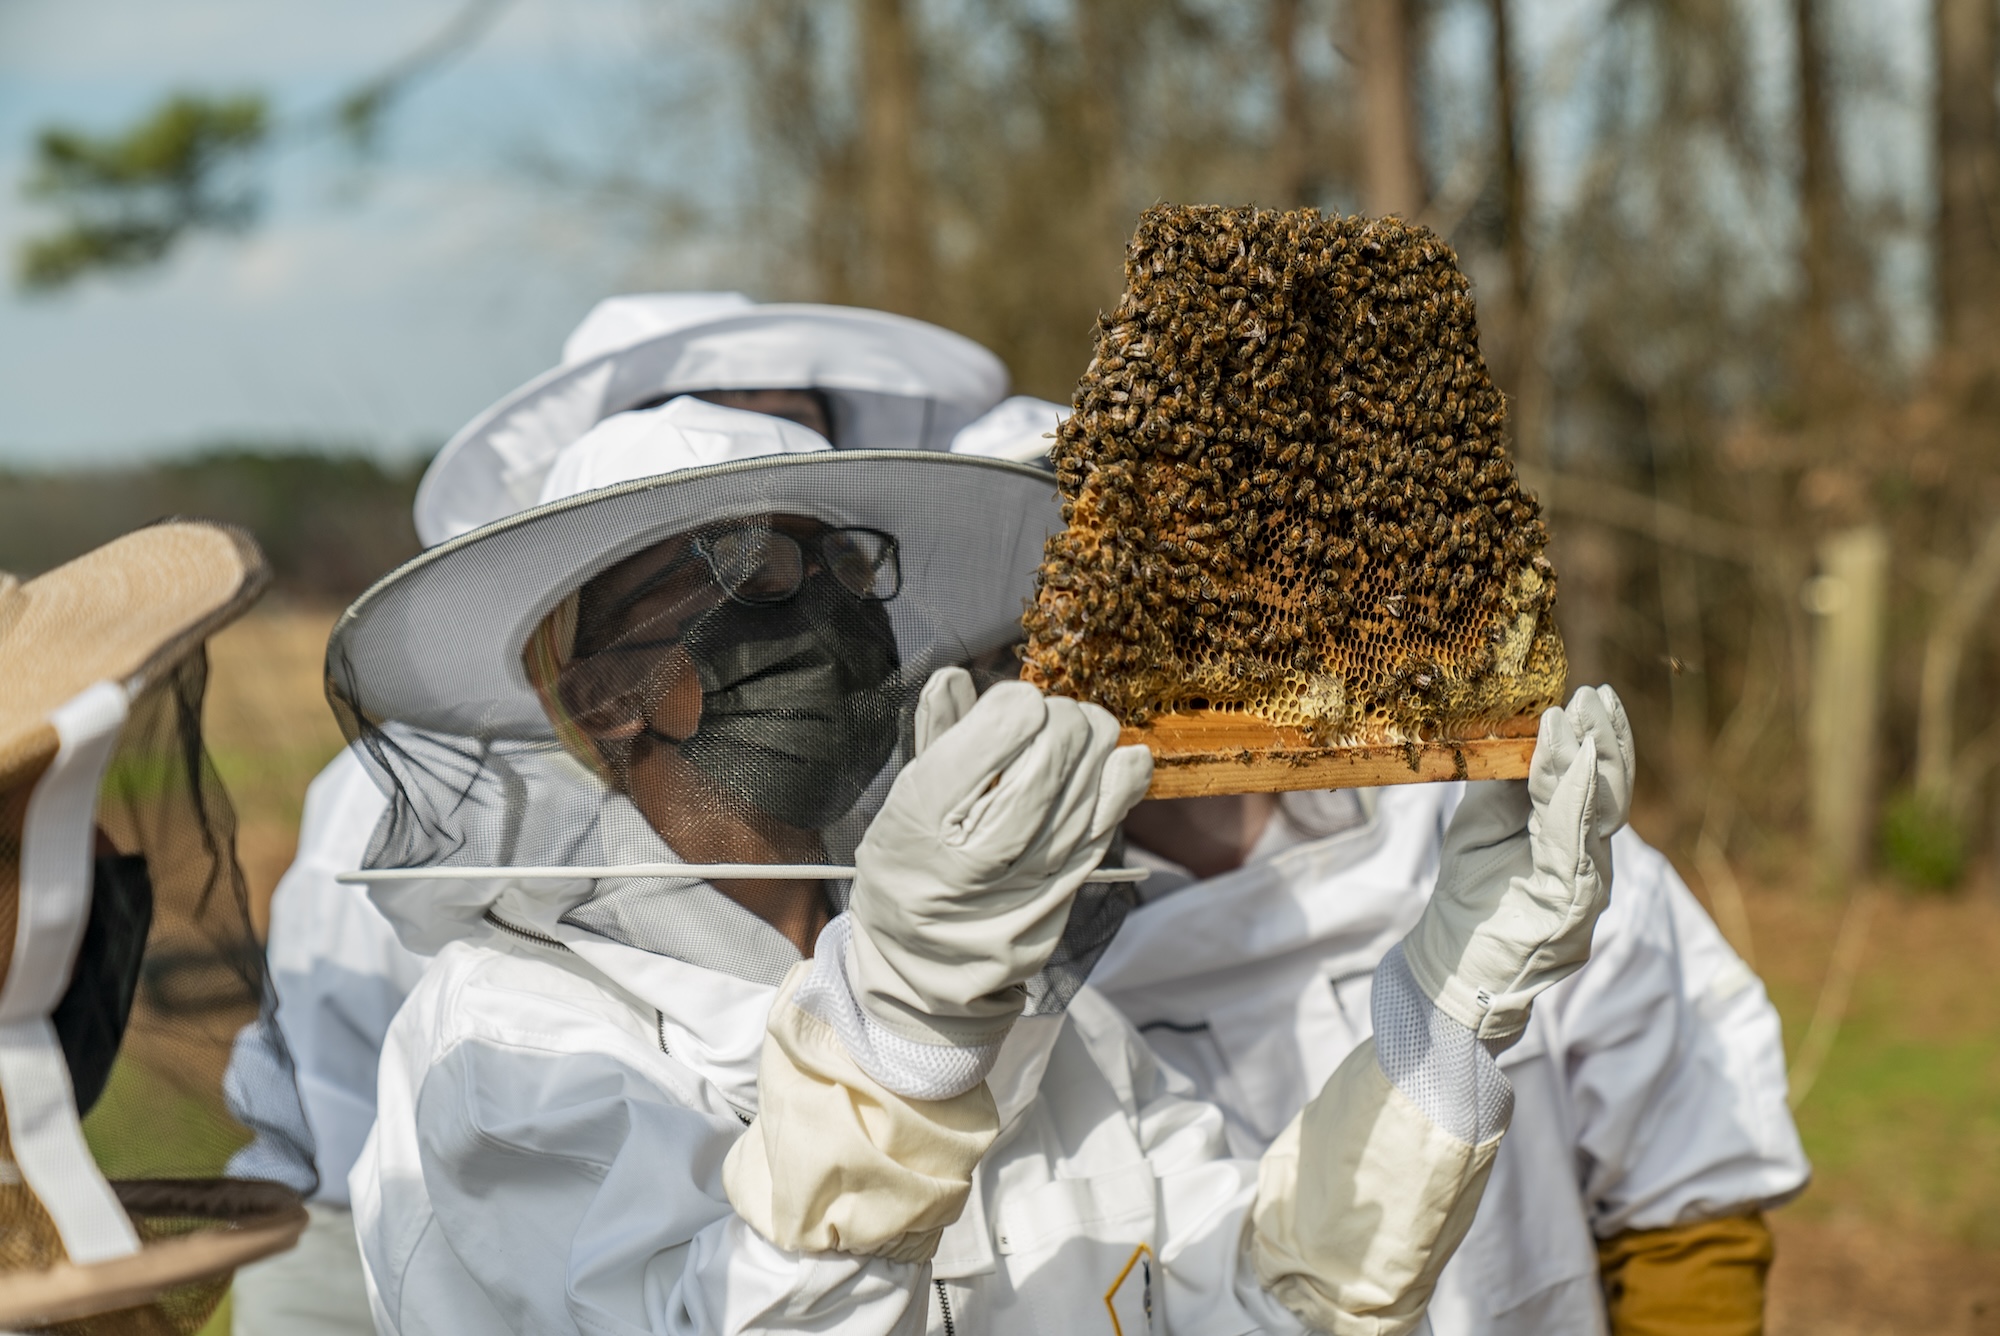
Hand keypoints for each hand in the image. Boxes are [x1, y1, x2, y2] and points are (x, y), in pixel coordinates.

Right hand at [847, 668, 1152, 1045]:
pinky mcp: (1070, 884)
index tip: (1008, 706)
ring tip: (1069, 740)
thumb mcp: (901, 800)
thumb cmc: (909, 870)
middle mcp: (984, 844)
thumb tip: (954, 675)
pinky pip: (1111, 817)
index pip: (1005, 725)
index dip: (1014, 702)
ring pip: (1092, 772)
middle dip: (1057, 715)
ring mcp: (1035, 870)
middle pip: (1058, 743)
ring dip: (1089, 739)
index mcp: (929, 812)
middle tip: (1041, 721)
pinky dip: (1123, 780)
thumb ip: (935, 734)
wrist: (927, 967)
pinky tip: (1121, 759)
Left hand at [1401, 685, 1633, 1043]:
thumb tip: (1524, 729)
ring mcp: (1586, 889)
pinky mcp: (1570, 910)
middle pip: (1612, 795)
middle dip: (1604, 741)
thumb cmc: (1471, 896)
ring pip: (1600, 816)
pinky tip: (1573, 764)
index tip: (1595, 695)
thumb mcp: (1484, 824)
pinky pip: (1577, 846)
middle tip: (1593, 695)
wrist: (1451, 967)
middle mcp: (1591, 864)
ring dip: (1591, 760)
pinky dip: (1577, 801)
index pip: (1599, 784)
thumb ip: (1510, 783)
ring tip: (1579, 718)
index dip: (1601, 740)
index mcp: (1574, 842)